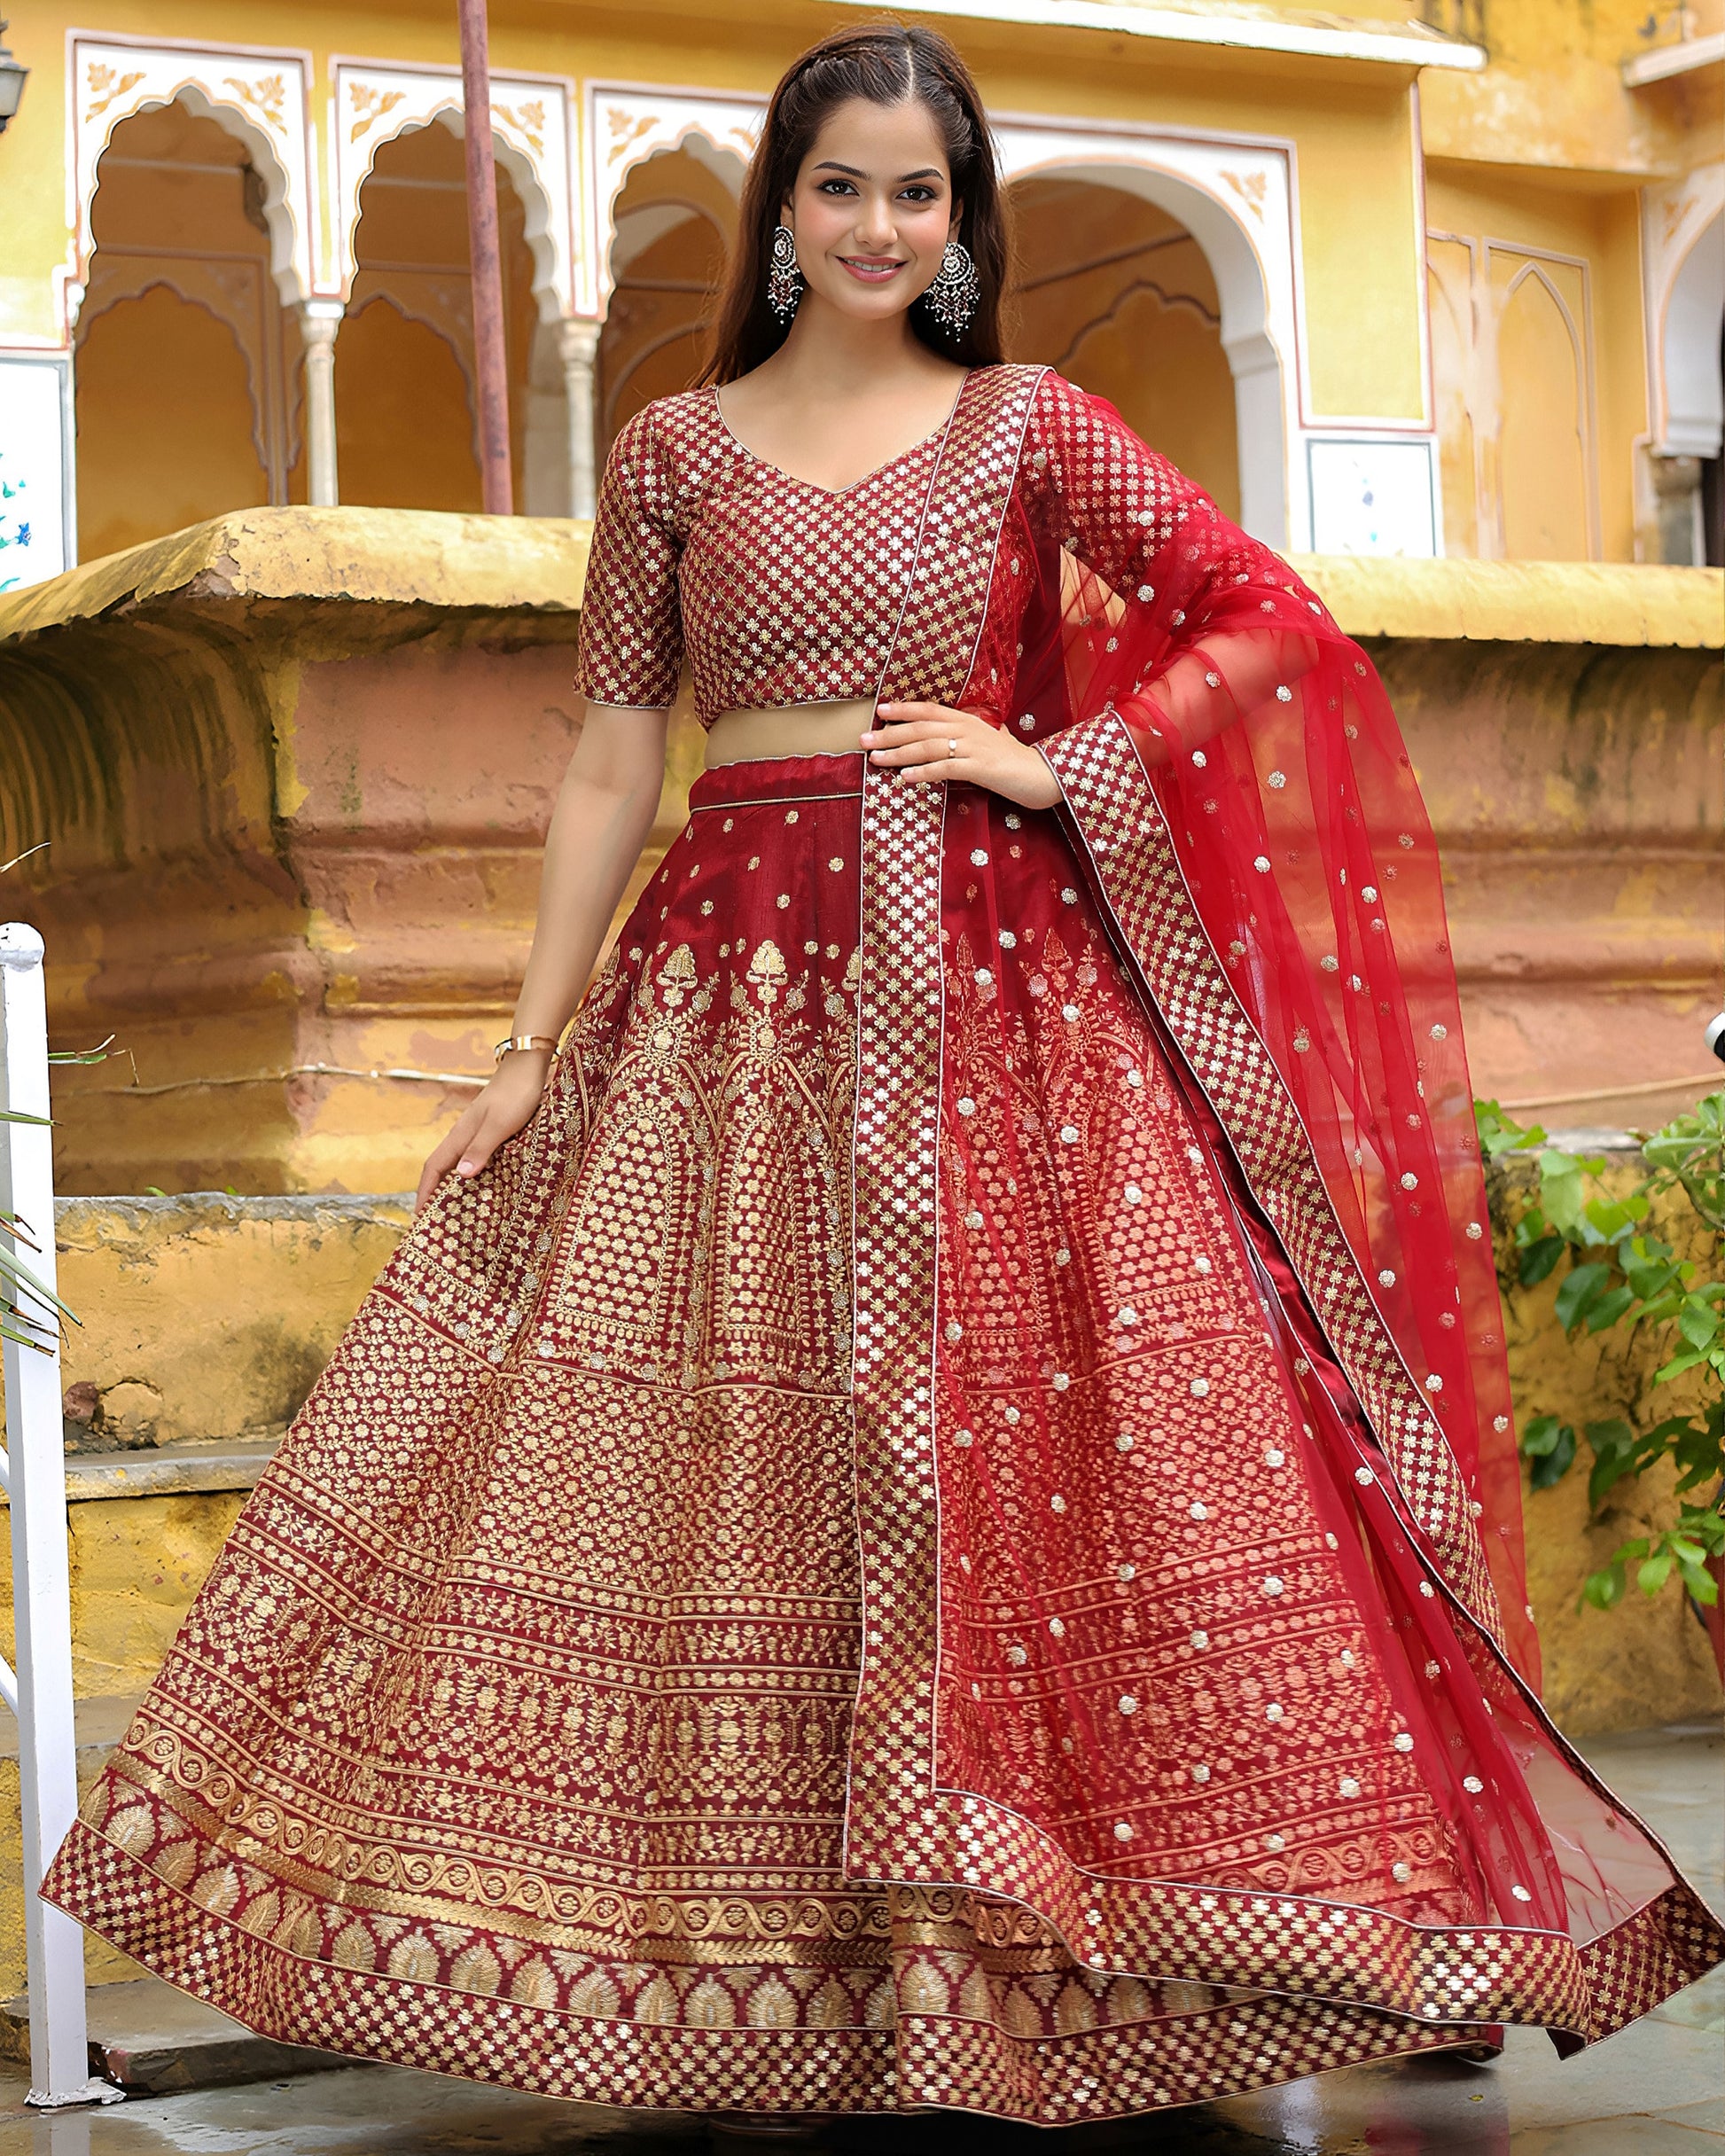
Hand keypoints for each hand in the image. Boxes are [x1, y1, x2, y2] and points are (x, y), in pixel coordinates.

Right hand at [414, 1048, 553, 1212]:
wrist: (528, 1066)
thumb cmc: (515, 1094)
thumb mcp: (500, 1124)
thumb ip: (480, 1148)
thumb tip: (461, 1176)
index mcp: (461, 1135)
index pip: (434, 1167)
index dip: (425, 1191)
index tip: (420, 1216)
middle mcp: (465, 1135)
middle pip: (443, 1168)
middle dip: (436, 1193)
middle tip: (437, 1221)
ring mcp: (477, 1132)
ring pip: (460, 1164)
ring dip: (455, 1185)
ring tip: (459, 1210)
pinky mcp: (493, 1131)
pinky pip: (476, 1158)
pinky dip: (474, 1175)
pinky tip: (485, 1184)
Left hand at [862, 703, 1062, 811]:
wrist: (1044, 775)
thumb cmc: (1016, 761)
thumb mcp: (991, 741)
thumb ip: (974, 735)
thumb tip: (959, 737)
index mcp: (969, 720)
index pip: (930, 710)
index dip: (904, 709)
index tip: (880, 712)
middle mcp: (969, 729)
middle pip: (921, 728)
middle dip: (890, 734)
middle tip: (863, 740)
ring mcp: (974, 747)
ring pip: (928, 747)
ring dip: (898, 753)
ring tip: (875, 759)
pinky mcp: (981, 767)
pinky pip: (946, 768)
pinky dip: (923, 772)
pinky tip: (905, 777)